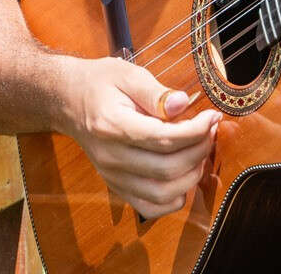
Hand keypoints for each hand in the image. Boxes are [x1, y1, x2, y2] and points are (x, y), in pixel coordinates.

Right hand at [55, 56, 220, 218]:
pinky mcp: (116, 186)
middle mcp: (111, 157)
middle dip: (199, 151)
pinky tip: (183, 175)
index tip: (212, 116)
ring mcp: (112, 175)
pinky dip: (173, 199)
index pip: (162, 139)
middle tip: (209, 130)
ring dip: (191, 176)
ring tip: (199, 151)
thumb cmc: (101, 84)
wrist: (69, 101)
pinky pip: (150, 207)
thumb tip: (182, 105)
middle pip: (166, 169)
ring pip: (162, 193)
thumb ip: (155, 91)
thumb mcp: (126, 74)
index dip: (195, 131)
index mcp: (112, 126)